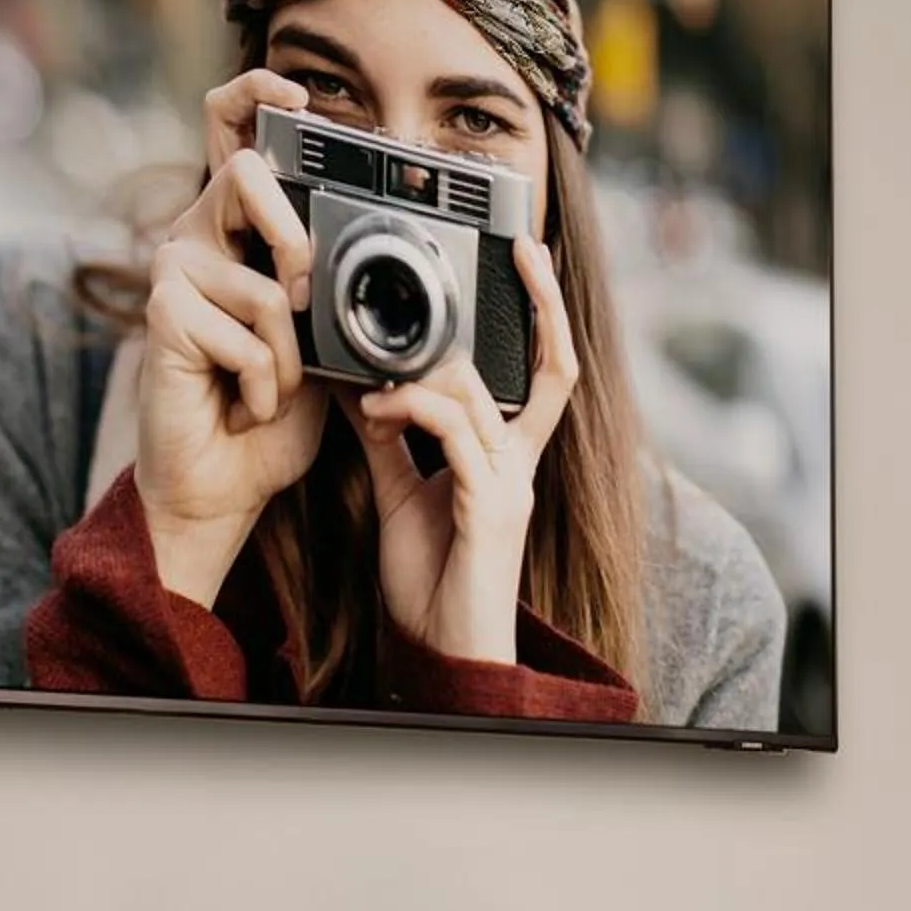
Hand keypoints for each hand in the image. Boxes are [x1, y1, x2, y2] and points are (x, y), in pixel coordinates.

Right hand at [134, 71, 328, 607]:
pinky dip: (265, 384)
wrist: (224, 485)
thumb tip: (391, 248)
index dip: (257, 96)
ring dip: (288, 355)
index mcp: (239, 231)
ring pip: (264, 282)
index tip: (300, 99)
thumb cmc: (272, 415)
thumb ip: (339, 288)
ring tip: (268, 387)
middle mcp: (198, 236)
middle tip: (299, 301)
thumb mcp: (326, 342)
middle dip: (293, 241)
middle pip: (243, 174)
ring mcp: (174, 270)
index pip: (230, 131)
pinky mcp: (163, 311)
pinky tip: (242, 403)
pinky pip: (248, 332)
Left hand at [346, 238, 579, 668]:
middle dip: (510, 315)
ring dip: (417, 379)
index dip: (547, 314)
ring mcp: (511, 484)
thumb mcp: (400, 497)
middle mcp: (519, 464)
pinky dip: (413, 411)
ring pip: (477, 395)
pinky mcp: (490, 506)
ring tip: (371, 390)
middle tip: (477, 274)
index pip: (546, 372)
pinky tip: (378, 412)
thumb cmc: (432, 586)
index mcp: (507, 459)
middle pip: (525, 369)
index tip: (528, 257)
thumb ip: (391, 442)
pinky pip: (455, 434)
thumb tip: (363, 391)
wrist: (443, 653)